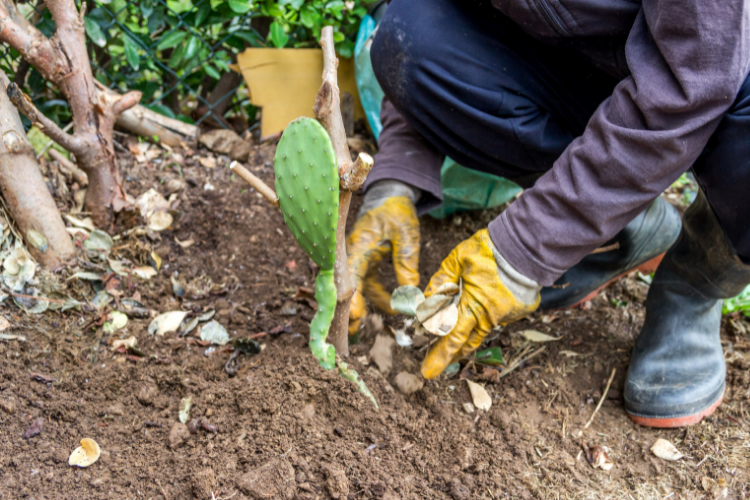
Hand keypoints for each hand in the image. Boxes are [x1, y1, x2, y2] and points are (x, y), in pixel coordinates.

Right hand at [347, 195, 419, 335]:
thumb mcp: (406, 234)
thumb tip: (410, 291)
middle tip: (351, 331)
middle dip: (347, 309)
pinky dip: (374, 297)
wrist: (390, 196)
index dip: (351, 296)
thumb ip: (406, 260)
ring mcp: (357, 258)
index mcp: (359, 245)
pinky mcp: (364, 262)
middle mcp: (352, 253)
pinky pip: (366, 283)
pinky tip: (390, 308)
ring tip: (363, 328)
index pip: (351, 274)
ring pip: (355, 288)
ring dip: (361, 306)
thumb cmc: (396, 211)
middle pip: (345, 286)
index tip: (354, 315)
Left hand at [421, 229, 540, 378]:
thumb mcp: (457, 260)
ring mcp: (504, 315)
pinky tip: (479, 314)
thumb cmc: (490, 250)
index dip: (439, 355)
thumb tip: (425, 301)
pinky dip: (484, 320)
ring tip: (452, 352)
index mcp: (472, 306)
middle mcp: (488, 316)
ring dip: (464, 343)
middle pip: (465, 343)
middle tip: (432, 371)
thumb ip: (441, 281)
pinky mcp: (516, 310)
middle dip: (447, 358)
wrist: (526, 246)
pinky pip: (496, 319)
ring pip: (480, 333)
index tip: (428, 370)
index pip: (451, 337)